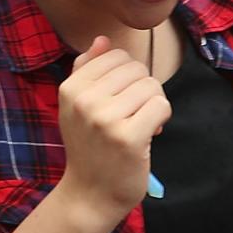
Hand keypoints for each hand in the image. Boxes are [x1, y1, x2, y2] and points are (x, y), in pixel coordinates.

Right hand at [55, 36, 171, 223]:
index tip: (119, 99)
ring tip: (140, 124)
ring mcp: (104, 118)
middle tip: (131, 114)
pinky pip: (161, 105)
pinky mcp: (127, 137)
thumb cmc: (89, 147)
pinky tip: (150, 132)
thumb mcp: (77, 106)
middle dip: (142, 90)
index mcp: (70, 88)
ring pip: (151, 86)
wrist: (90, 194)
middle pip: (136, 69)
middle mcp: (83, 100)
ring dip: (153, 105)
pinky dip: (162, 118)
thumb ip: (87, 70)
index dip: (126, 76)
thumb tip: (102, 39)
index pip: (115, 55)